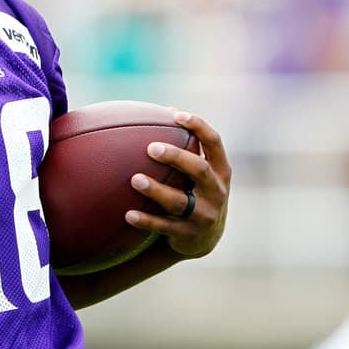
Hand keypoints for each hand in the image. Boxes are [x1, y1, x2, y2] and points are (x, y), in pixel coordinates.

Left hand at [125, 111, 230, 257]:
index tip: (177, 115)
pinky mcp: (188, 234)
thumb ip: (187, 146)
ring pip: (179, 201)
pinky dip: (147, 221)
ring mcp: (204, 214)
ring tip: (135, 180)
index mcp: (220, 170)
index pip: (214, 143)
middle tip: (151, 148)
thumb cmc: (196, 190)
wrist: (205, 238)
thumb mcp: (200, 170)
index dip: (199, 127)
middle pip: (199, 170)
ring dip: (157, 190)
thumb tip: (163, 110)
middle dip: (176, 157)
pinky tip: (128, 215)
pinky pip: (165, 227)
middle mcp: (216, 191)